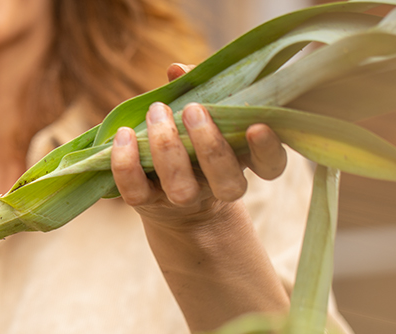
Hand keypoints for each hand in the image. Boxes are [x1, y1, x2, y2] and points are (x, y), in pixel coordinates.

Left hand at [111, 63, 287, 228]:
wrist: (168, 195)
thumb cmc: (191, 140)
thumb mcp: (204, 113)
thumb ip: (199, 88)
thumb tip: (178, 69)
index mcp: (242, 163)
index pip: (271, 167)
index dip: (267, 150)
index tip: (256, 126)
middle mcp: (216, 187)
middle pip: (226, 181)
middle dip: (209, 144)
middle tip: (193, 108)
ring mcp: (182, 199)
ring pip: (181, 188)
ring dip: (168, 148)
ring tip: (158, 112)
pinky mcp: (147, 203)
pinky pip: (135, 192)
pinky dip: (126, 163)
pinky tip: (124, 134)